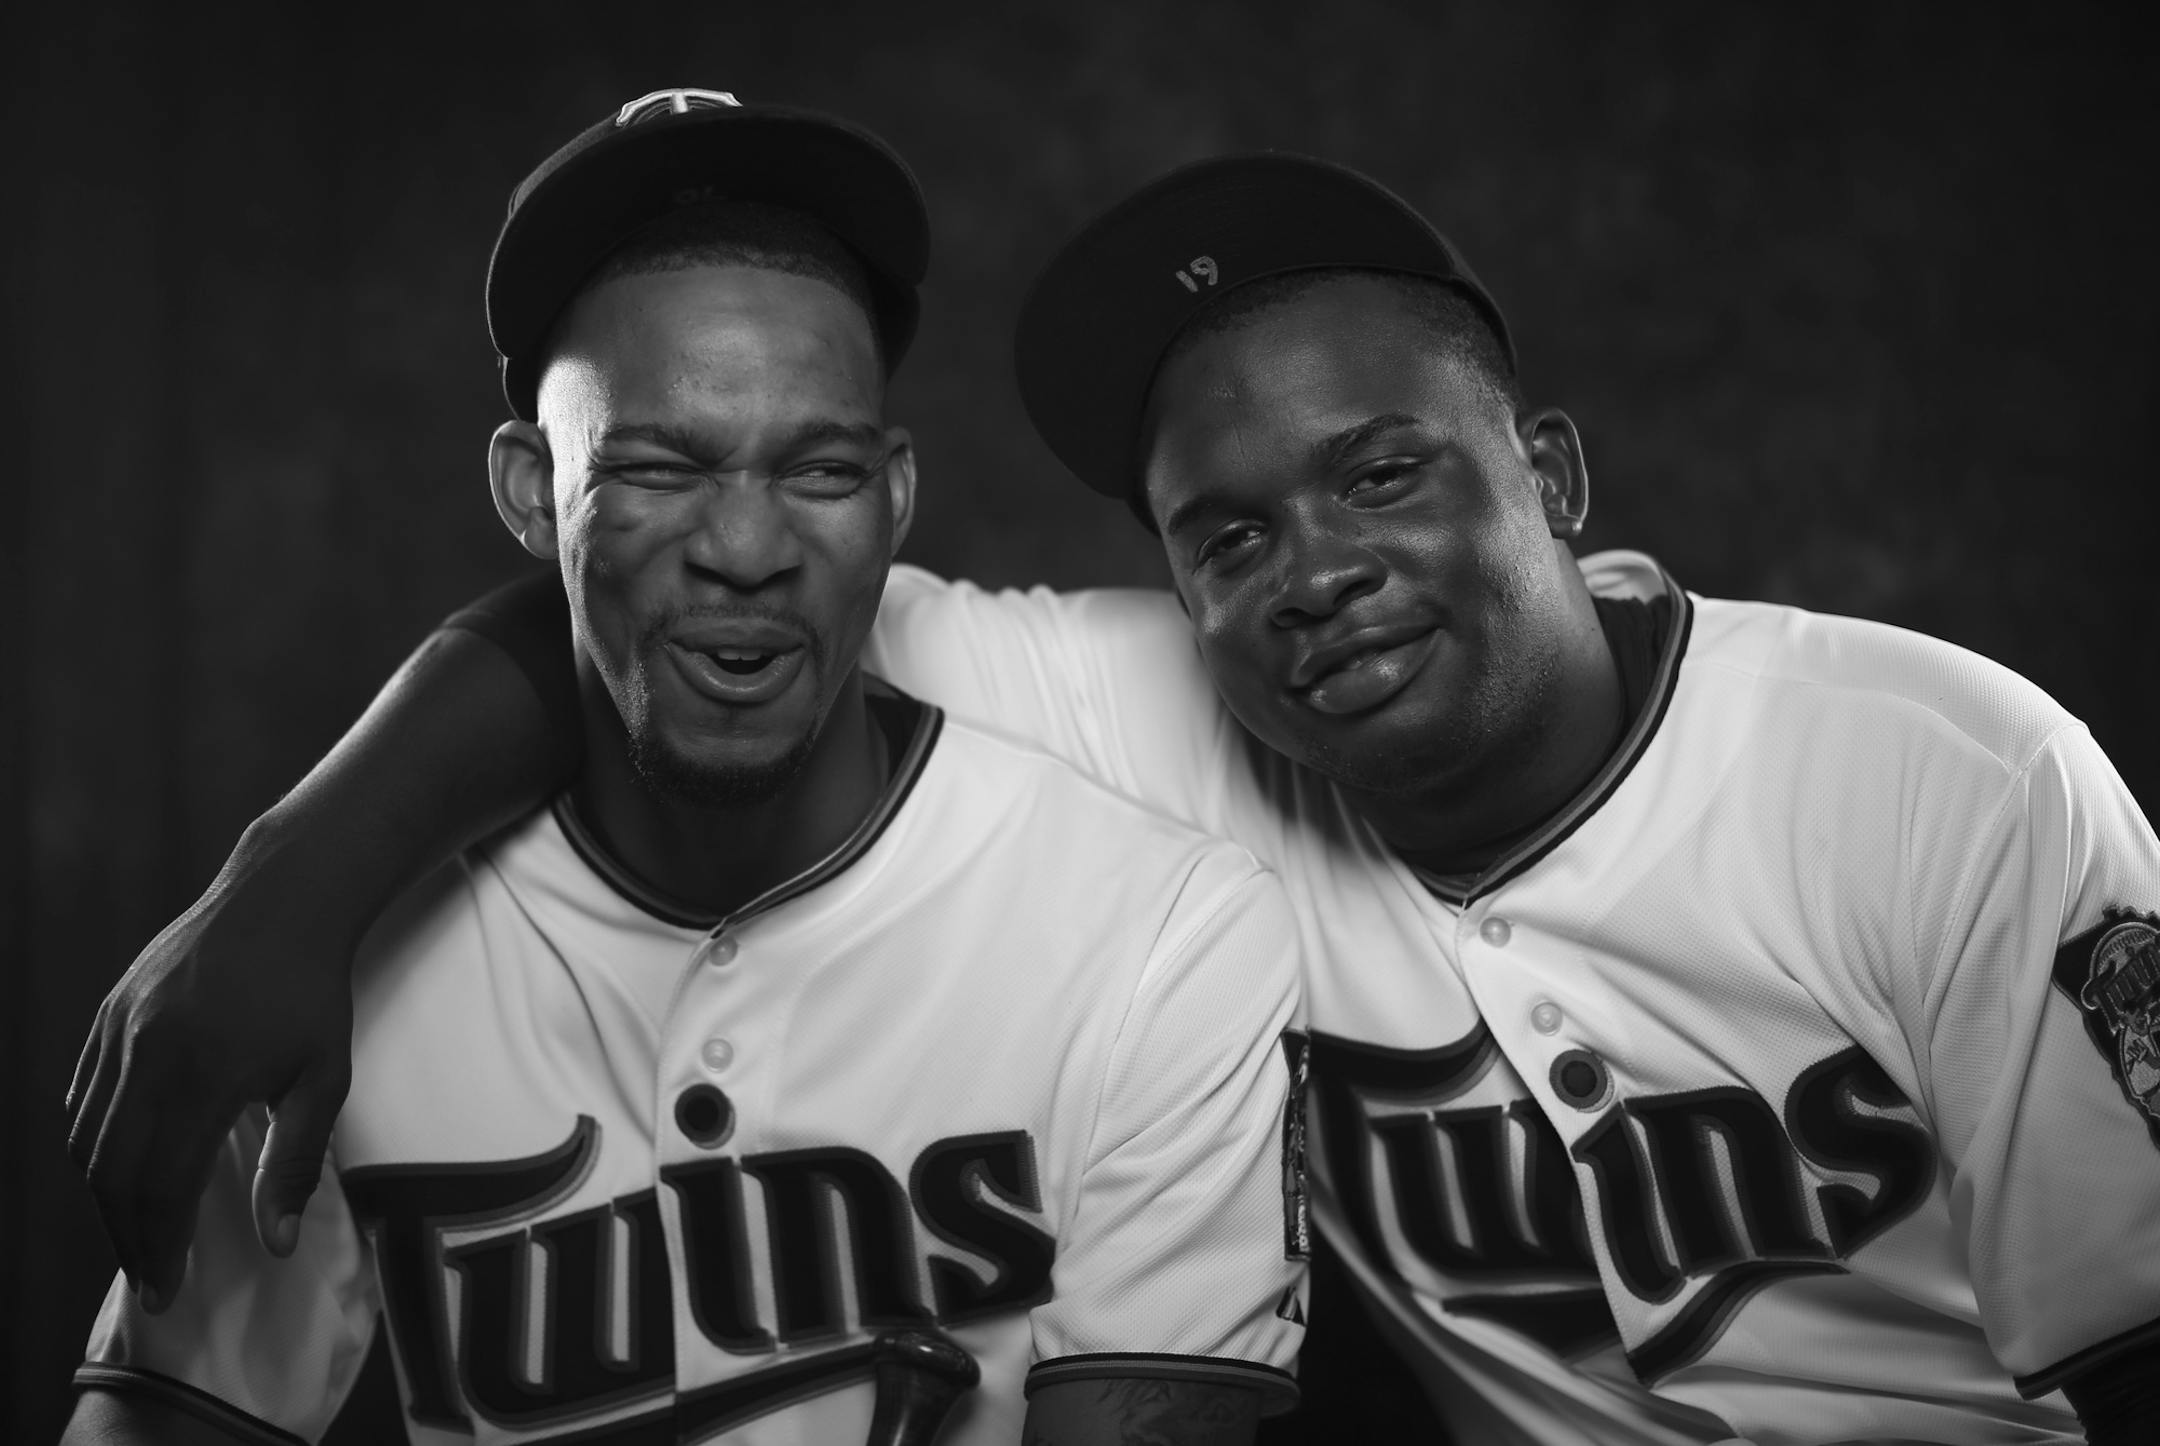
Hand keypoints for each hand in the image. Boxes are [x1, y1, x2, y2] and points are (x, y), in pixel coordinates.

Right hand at [65, 819, 357, 1312]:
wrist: (281, 900)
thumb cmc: (314, 994)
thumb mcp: (323, 1078)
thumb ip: (296, 1163)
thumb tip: (278, 1244)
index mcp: (204, 1075)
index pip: (161, 1186)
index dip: (159, 1246)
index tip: (168, 1289)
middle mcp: (147, 1055)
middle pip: (112, 1173)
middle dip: (127, 1234)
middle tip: (150, 1277)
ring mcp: (118, 1031)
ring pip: (86, 1138)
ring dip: (106, 1195)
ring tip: (138, 1231)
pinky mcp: (107, 1014)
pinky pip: (82, 1096)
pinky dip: (90, 1143)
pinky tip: (117, 1169)